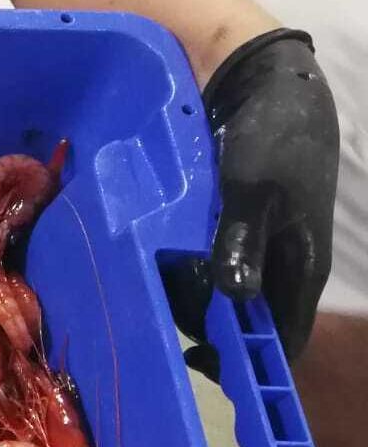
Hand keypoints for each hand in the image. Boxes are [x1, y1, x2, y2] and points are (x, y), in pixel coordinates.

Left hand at [170, 29, 338, 360]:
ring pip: (217, 291)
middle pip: (241, 319)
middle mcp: (277, 261)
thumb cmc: (271, 133)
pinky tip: (147, 258)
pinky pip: (202, 260)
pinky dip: (178, 265)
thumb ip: (241, 242)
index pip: (284, 338)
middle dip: (202, 326)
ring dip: (184, 294)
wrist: (262, 78)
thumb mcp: (254, 188)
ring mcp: (252, 242)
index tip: (200, 369)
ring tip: (145, 284)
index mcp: (299, 264)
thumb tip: (234, 298)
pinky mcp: (226, 223)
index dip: (247, 364)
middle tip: (154, 318)